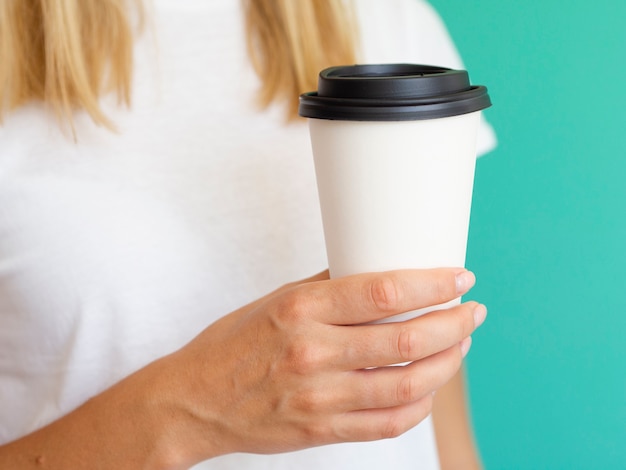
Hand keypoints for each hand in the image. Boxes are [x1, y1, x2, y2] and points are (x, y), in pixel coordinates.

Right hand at [153, 268, 485, 464]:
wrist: (195, 400)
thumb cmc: (233, 343)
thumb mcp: (275, 299)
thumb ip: (328, 288)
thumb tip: (377, 272)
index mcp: (301, 309)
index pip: (383, 292)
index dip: (432, 284)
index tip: (459, 277)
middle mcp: (313, 351)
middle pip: (406, 338)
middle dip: (453, 323)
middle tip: (471, 312)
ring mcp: (319, 396)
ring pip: (406, 383)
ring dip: (446, 363)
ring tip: (461, 345)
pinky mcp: (322, 429)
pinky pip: (387, 423)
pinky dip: (419, 404)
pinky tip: (430, 386)